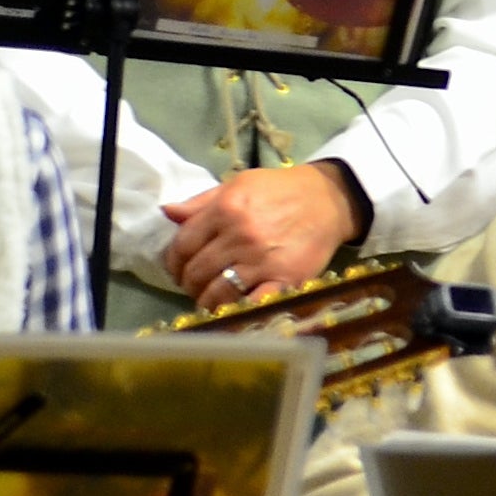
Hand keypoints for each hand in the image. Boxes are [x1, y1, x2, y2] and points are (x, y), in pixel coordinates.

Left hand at [164, 160, 370, 306]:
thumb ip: (201, 201)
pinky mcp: (285, 280)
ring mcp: (262, 261)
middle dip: (188, 284)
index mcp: (225, 209)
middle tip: (193, 287)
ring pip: (218, 293)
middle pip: (197, 272)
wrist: (328, 200)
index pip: (183, 244)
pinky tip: (231, 310)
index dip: (173, 262)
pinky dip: (236, 311)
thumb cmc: (280, 190)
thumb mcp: (238, 184)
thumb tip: (167, 213)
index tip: (177, 269)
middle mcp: (240, 236)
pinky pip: (252, 303)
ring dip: (206, 302)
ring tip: (208, 301)